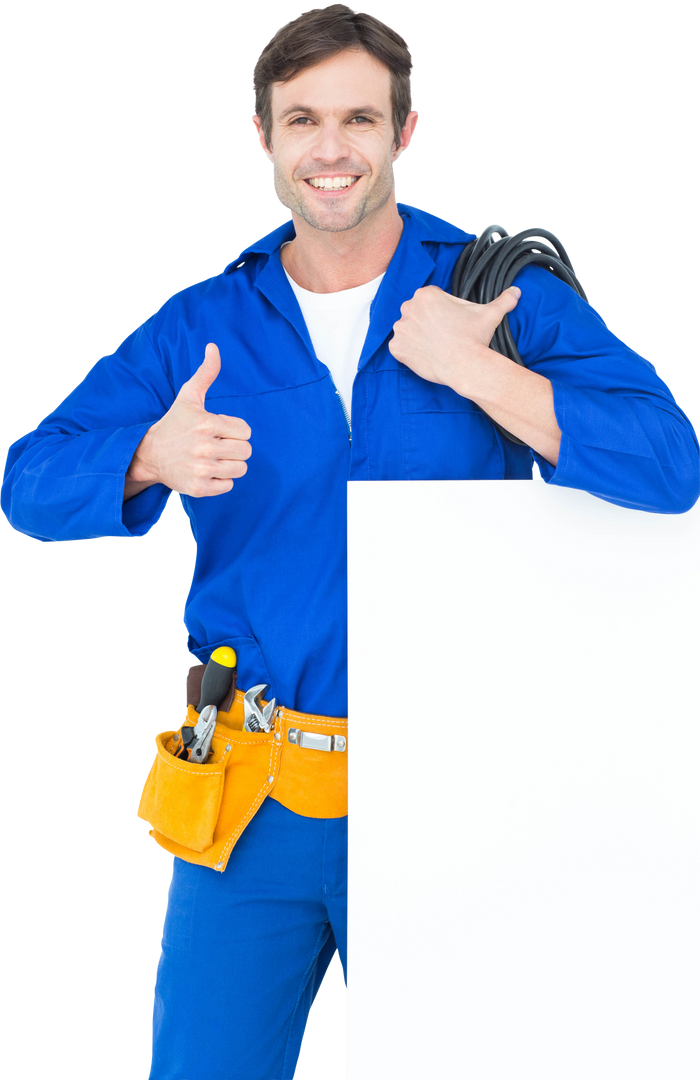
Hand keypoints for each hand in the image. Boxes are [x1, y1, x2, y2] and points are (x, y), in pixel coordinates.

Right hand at [130, 343, 251, 497]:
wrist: (148, 454)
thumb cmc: (174, 423)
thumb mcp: (189, 396)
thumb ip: (206, 373)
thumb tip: (213, 346)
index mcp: (207, 424)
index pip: (246, 431)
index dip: (235, 430)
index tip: (219, 430)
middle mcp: (204, 447)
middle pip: (246, 451)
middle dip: (234, 448)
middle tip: (217, 445)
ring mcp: (201, 469)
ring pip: (240, 469)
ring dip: (230, 465)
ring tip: (213, 459)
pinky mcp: (198, 488)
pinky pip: (228, 486)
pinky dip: (220, 481)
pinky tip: (206, 471)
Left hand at [388, 285, 520, 392]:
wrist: (466, 366)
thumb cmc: (475, 338)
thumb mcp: (490, 314)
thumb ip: (502, 300)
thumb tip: (516, 292)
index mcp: (426, 294)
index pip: (430, 300)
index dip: (442, 312)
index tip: (451, 324)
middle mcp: (408, 308)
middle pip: (417, 314)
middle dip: (428, 323)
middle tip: (445, 336)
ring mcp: (400, 329)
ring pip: (408, 330)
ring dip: (418, 337)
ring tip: (436, 347)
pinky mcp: (396, 348)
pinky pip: (400, 348)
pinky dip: (409, 353)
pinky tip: (426, 356)